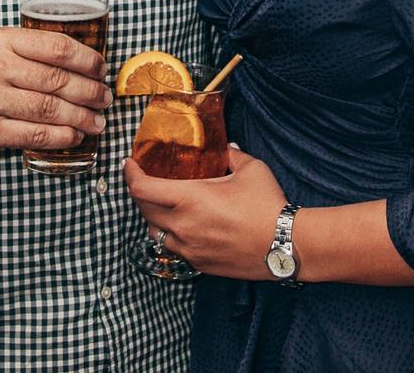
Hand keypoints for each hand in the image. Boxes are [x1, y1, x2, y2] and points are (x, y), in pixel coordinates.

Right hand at [0, 27, 110, 153]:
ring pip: (50, 109)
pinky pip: (34, 134)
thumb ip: (28, 49)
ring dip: (81, 117)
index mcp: (2, 41)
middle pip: (58, 80)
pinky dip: (61, 137)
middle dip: (90, 91)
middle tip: (104, 98)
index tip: (101, 68)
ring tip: (97, 121)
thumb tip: (77, 62)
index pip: (57, 47)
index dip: (87, 59)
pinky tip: (74, 135)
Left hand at [124, 146, 286, 278]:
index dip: (130, 174)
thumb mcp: (250, 169)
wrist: (284, 245)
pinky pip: (173, 248)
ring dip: (153, 216)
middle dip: (139, 192)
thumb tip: (225, 148)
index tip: (129, 163)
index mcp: (190, 199)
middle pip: (143, 210)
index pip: (142, 189)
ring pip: (155, 232)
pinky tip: (184, 224)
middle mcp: (183, 226)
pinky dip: (171, 234)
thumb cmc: (267, 205)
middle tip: (145, 179)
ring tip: (163, 203)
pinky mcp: (199, 264)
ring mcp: (189, 248)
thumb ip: (231, 155)